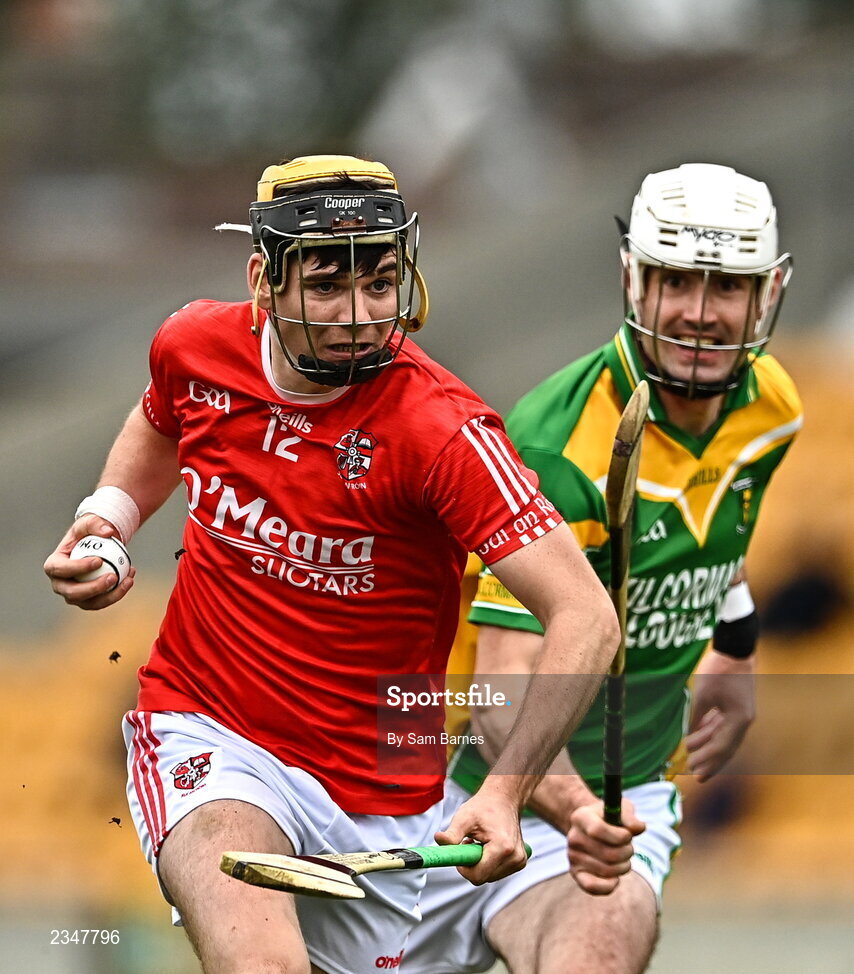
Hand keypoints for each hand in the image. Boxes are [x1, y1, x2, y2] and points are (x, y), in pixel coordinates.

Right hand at [43, 515, 135, 609]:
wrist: (97, 546)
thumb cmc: (88, 534)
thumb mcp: (89, 523)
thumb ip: (96, 524)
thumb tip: (107, 532)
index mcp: (53, 565)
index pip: (60, 569)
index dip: (77, 568)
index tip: (98, 561)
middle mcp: (60, 584)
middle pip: (72, 593)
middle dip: (93, 588)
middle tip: (113, 576)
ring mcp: (74, 596)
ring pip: (90, 603)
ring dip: (110, 595)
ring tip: (128, 580)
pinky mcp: (89, 601)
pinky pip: (103, 602)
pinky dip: (118, 593)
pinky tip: (130, 579)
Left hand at [434, 782, 528, 885]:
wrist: (504, 799)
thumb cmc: (485, 807)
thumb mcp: (465, 817)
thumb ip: (452, 833)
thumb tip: (439, 840)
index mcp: (503, 847)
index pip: (478, 875)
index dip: (464, 868)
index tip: (460, 852)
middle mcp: (515, 857)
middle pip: (484, 877)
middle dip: (472, 864)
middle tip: (469, 843)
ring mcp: (519, 861)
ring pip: (490, 876)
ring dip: (480, 863)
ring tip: (479, 842)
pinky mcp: (520, 862)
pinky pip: (497, 872)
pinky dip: (489, 863)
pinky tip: (488, 846)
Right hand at [568, 797, 644, 894]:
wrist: (590, 828)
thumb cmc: (609, 818)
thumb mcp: (620, 808)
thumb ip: (630, 816)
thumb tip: (639, 828)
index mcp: (581, 817)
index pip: (598, 830)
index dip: (619, 836)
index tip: (628, 835)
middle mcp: (574, 837)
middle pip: (608, 854)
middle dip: (627, 852)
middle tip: (628, 847)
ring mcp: (573, 856)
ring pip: (607, 871)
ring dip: (624, 866)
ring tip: (623, 858)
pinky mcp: (576, 873)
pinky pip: (592, 887)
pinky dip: (610, 885)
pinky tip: (615, 877)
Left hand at [686, 649, 754, 781]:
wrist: (735, 649)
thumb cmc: (719, 671)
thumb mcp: (703, 695)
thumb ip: (697, 718)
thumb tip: (690, 736)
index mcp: (739, 720)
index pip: (722, 747)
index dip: (707, 760)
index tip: (693, 769)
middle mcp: (744, 720)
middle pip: (726, 747)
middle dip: (711, 761)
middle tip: (697, 775)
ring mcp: (742, 713)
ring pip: (725, 736)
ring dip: (709, 745)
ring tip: (693, 753)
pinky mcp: (737, 705)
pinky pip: (724, 724)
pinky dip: (711, 730)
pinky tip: (698, 733)